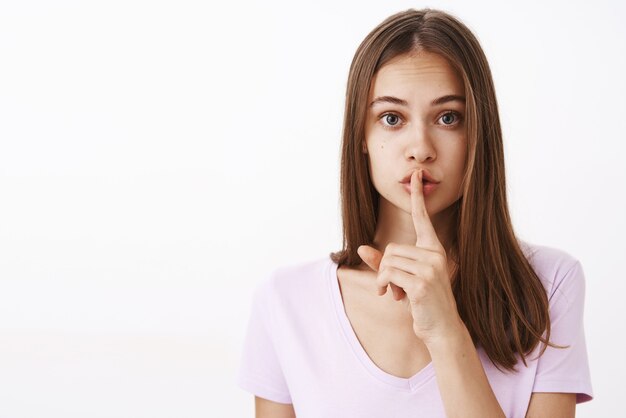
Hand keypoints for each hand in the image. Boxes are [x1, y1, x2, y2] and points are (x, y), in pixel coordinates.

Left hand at [357, 169, 463, 345]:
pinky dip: (384, 285)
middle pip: (391, 248)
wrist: (442, 329)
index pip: (423, 218)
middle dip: (385, 269)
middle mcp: (435, 255)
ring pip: (388, 260)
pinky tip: (393, 296)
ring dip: (384, 279)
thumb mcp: (403, 280)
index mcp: (434, 250)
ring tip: (396, 293)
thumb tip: (361, 247)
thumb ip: (383, 263)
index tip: (415, 175)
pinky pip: (388, 273)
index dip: (417, 197)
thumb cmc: (423, 303)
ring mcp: (430, 268)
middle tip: (394, 287)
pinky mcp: (422, 283)